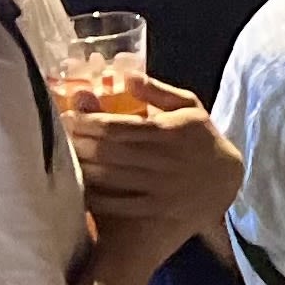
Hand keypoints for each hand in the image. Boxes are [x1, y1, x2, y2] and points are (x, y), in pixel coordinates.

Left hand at [74, 102, 240, 238]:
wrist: (226, 180)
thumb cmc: (201, 138)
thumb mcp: (189, 106)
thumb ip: (157, 91)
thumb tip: (127, 75)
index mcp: (170, 132)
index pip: (119, 127)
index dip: (89, 122)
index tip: (68, 116)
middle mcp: (165, 161)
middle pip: (109, 152)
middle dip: (79, 142)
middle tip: (58, 134)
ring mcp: (160, 188)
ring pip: (110, 177)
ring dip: (82, 166)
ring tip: (63, 156)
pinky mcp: (156, 209)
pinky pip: (119, 205)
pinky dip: (96, 196)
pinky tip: (78, 186)